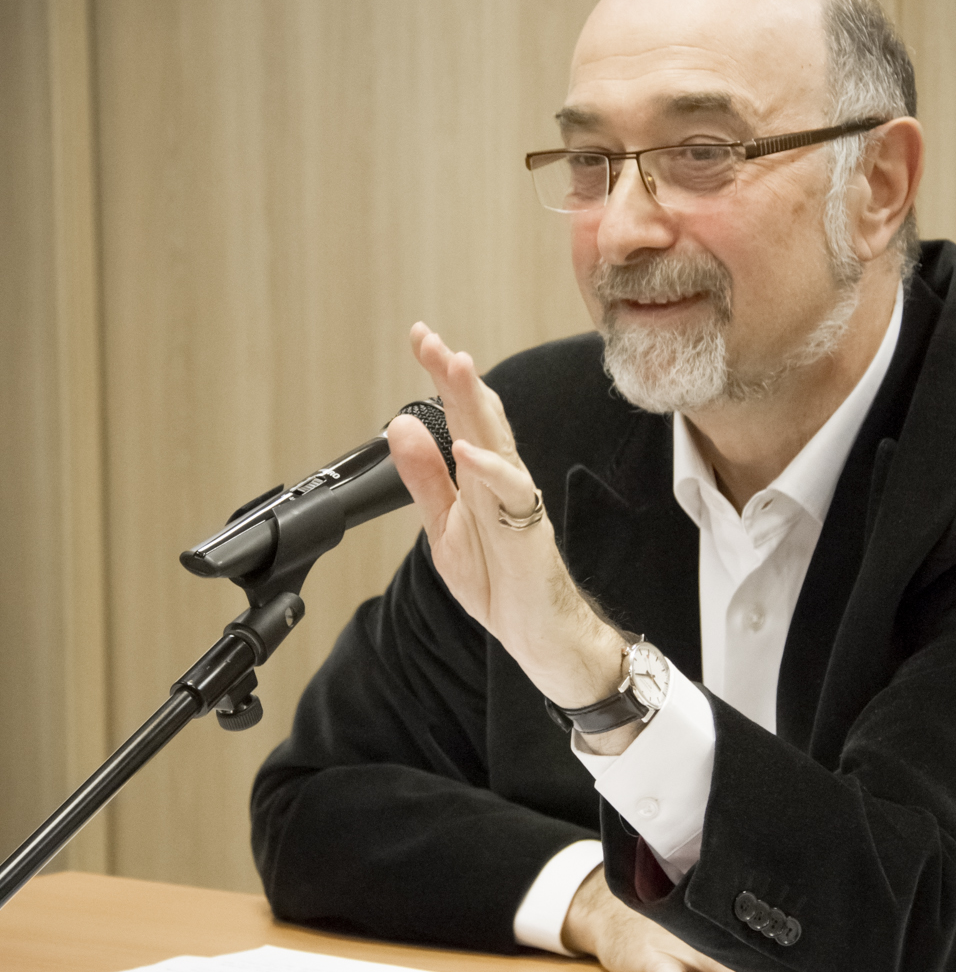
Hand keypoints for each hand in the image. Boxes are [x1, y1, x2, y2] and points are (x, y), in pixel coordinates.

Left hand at [387, 324, 626, 713]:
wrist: (537, 634)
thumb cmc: (500, 583)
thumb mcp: (442, 529)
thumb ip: (424, 480)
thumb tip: (401, 428)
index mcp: (477, 477)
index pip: (459, 414)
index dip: (440, 377)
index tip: (421, 338)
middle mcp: (499, 480)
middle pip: (480, 415)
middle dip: (455, 375)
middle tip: (432, 339)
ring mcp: (517, 503)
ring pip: (498, 441)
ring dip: (476, 403)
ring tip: (455, 367)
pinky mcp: (529, 531)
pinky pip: (513, 493)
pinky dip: (490, 469)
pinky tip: (467, 449)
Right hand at [563, 866, 778, 971]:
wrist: (606, 908)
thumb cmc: (665, 923)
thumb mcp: (700, 923)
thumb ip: (736, 937)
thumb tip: (789, 963)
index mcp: (725, 928)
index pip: (766, 940)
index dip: (795, 956)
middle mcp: (707, 934)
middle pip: (752, 952)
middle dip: (784, 970)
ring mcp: (678, 945)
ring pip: (713, 961)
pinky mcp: (647, 958)